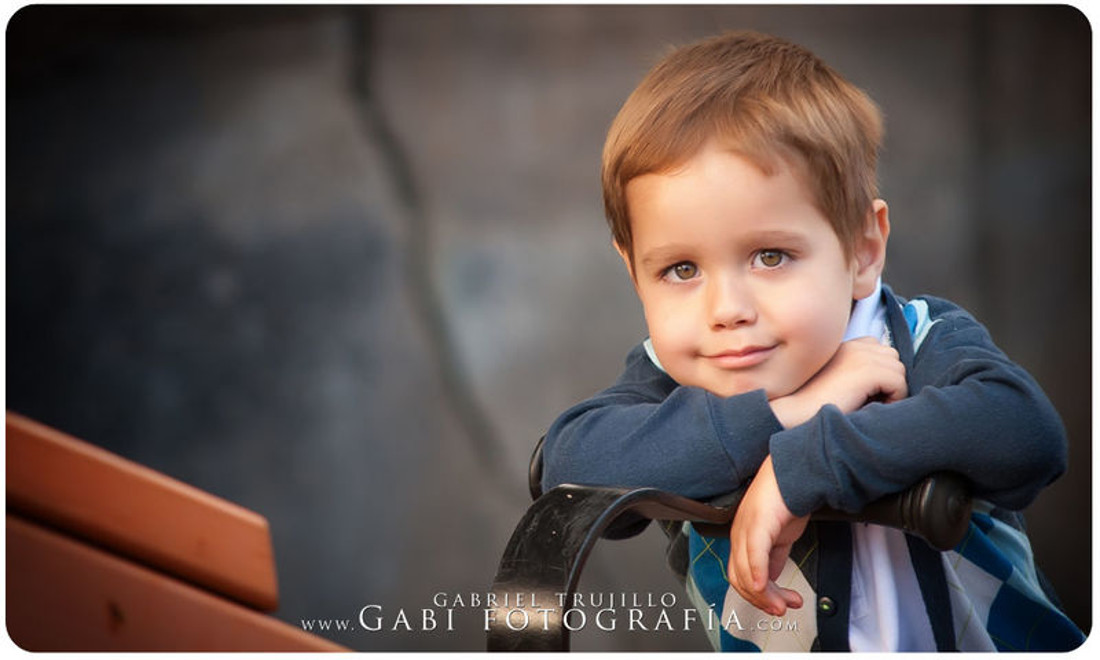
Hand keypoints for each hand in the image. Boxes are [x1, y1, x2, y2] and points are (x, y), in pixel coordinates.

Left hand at [727, 456, 808, 616]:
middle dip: (760, 600)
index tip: (775, 605)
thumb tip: (770, 579)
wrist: (796, 473)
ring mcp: (746, 528)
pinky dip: (758, 574)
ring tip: (784, 603)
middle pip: (739, 578)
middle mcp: (740, 534)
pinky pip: (754, 554)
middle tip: (780, 609)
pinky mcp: (757, 523)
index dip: (756, 595)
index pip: (740, 575)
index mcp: (743, 538)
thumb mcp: (780, 535)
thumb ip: (773, 557)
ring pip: (745, 572)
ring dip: (765, 594)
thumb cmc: (788, 498)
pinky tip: (766, 586)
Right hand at [770, 337, 906, 427]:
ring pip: (898, 370)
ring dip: (891, 389)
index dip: (878, 370)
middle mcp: (854, 346)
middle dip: (888, 379)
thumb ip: (853, 371)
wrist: (795, 412)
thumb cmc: (812, 405)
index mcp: (844, 345)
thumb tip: (884, 381)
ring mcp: (861, 357)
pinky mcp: (867, 371)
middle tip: (872, 400)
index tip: (867, 391)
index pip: (877, 347)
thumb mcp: (834, 380)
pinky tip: (872, 408)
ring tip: (871, 405)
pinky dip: (893, 399)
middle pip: (892, 357)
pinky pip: (899, 383)